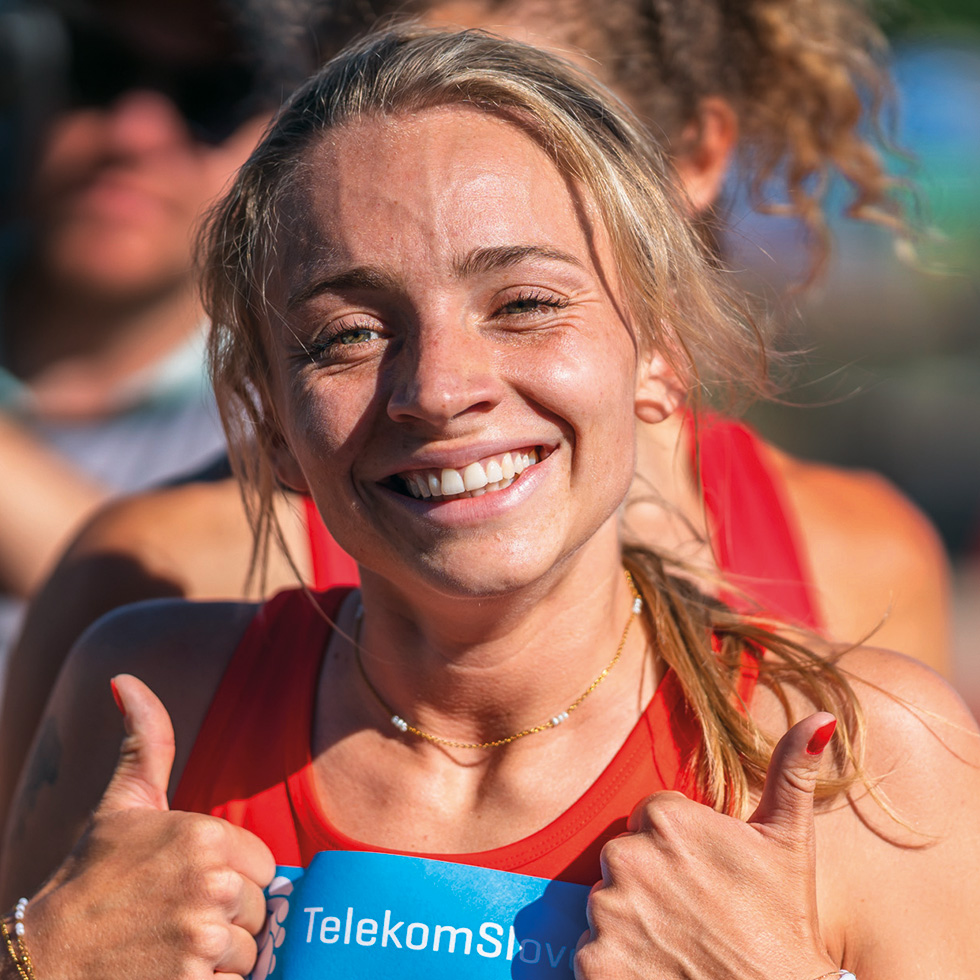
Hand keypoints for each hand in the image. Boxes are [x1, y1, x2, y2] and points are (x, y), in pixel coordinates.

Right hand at [20, 675, 274, 979]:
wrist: (45, 959)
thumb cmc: (92, 878)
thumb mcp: (123, 804)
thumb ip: (145, 740)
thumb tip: (126, 679)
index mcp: (206, 836)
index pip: (264, 864)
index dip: (235, 877)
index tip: (190, 884)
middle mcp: (212, 884)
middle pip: (260, 907)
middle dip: (229, 916)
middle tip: (177, 918)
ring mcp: (203, 940)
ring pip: (250, 951)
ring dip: (221, 956)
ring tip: (173, 947)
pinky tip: (176, 974)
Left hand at [575, 713, 839, 979]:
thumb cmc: (784, 926)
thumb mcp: (791, 844)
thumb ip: (792, 772)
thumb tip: (821, 717)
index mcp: (667, 819)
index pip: (649, 819)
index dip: (678, 850)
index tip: (704, 878)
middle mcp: (629, 858)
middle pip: (623, 860)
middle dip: (649, 883)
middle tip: (692, 915)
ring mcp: (608, 913)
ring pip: (607, 906)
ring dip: (631, 924)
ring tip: (678, 946)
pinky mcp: (595, 965)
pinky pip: (591, 954)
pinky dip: (616, 966)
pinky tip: (656, 973)